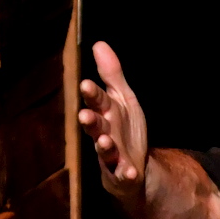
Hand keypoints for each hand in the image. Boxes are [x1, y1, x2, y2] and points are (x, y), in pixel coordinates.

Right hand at [78, 41, 150, 199]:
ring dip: (104, 146)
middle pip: (96, 126)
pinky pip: (122, 175)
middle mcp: (104, 133)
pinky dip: (125, 173)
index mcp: (105, 113)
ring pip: (105, 150)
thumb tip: (99, 43)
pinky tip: (129, 172)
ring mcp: (111, 156)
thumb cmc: (124, 130)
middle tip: (85, 115)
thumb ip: (111, 74)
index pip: (98, 101)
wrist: (133, 167)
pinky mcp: (121, 175)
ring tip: (104, 141)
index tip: (87, 85)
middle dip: (91, 120)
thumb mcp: (123, 99)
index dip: (92, 95)